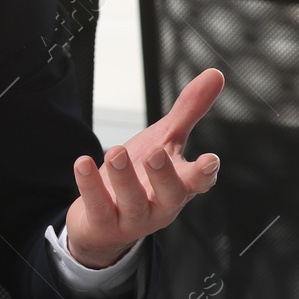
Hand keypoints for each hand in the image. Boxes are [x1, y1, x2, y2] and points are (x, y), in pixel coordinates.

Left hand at [65, 68, 224, 268]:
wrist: (104, 221)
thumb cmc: (141, 177)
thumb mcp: (164, 141)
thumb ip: (188, 111)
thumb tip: (215, 74)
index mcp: (179, 184)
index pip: (198, 182)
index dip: (204, 173)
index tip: (210, 160)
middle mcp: (160, 204)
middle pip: (170, 195)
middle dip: (164, 175)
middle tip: (155, 153)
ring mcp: (132, 218)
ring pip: (132, 202)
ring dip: (123, 177)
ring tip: (115, 152)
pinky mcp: (103, 224)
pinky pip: (98, 206)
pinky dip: (90, 185)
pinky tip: (83, 163)